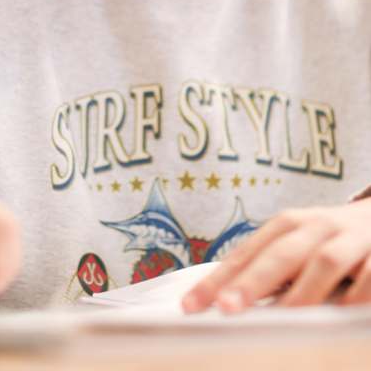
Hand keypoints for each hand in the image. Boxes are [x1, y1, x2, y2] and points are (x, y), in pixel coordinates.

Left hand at [182, 199, 370, 312]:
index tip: (191, 306)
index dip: (218, 280)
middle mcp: (315, 227)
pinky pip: (367, 276)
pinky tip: (338, 316)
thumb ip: (270, 269)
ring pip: (323, 262)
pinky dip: (354, 295)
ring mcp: (348, 239)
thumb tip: (225, 302)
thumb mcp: (298, 244)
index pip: (246, 253)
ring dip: (301, 293)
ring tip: (281, 319)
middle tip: (228, 308)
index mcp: (287, 224)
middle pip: (280, 254)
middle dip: (253, 282)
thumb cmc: (330, 239)